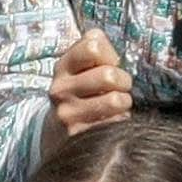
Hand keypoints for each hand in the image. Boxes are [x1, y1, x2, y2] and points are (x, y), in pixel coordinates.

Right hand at [42, 29, 132, 156]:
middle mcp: (61, 89)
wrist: (57, 131)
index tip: (110, 65)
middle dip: (124, 81)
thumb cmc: (79, 91)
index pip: (93, 46)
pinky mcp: (77, 135)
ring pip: (114, 100)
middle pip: (108, 75)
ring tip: (119, 104)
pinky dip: (119, 120)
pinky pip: (113, 123)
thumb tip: (114, 57)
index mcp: (63, 66)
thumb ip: (97, 49)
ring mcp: (67, 114)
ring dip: (125, 101)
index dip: (110, 54)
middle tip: (122, 87)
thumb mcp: (80, 66)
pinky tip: (111, 119)